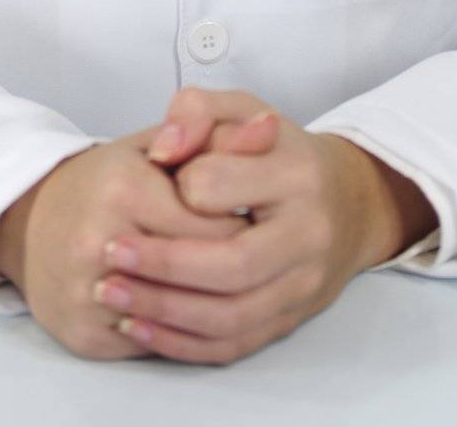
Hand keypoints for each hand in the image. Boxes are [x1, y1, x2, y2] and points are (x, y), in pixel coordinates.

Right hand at [4, 123, 252, 360]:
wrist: (31, 221)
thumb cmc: (104, 179)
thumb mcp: (155, 144)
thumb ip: (215, 134)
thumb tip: (271, 127)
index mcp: (124, 187)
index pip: (214, 220)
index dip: (245, 222)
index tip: (260, 218)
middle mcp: (99, 241)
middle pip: (199, 268)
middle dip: (233, 263)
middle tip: (252, 252)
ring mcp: (87, 293)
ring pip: (177, 314)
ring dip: (207, 301)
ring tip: (223, 281)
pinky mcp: (83, 334)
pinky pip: (150, 344)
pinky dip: (175, 331)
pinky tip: (187, 309)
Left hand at [94, 87, 385, 365]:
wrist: (347, 201)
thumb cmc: (278, 153)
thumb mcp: (242, 110)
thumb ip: (197, 111)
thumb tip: (164, 148)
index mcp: (297, 173)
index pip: (223, 186)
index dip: (182, 184)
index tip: (150, 176)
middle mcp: (310, 234)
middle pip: (232, 265)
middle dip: (162, 264)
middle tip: (109, 253)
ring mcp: (304, 285)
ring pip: (230, 316)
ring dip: (163, 311)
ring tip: (111, 292)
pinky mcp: (291, 320)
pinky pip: (233, 345)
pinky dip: (181, 342)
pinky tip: (139, 326)